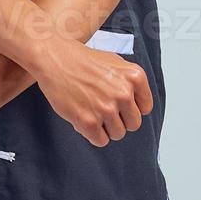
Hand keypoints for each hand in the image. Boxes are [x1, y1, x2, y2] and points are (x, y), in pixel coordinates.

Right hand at [30, 38, 153, 146]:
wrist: (55, 59)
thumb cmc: (81, 60)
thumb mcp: (115, 62)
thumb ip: (130, 82)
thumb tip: (137, 104)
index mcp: (134, 77)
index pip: (145, 108)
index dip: (130, 108)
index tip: (119, 105)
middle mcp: (124, 93)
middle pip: (133, 124)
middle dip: (119, 119)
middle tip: (103, 109)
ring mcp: (106, 108)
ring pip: (117, 134)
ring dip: (105, 127)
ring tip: (92, 112)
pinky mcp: (89, 122)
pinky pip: (100, 141)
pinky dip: (92, 134)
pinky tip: (84, 118)